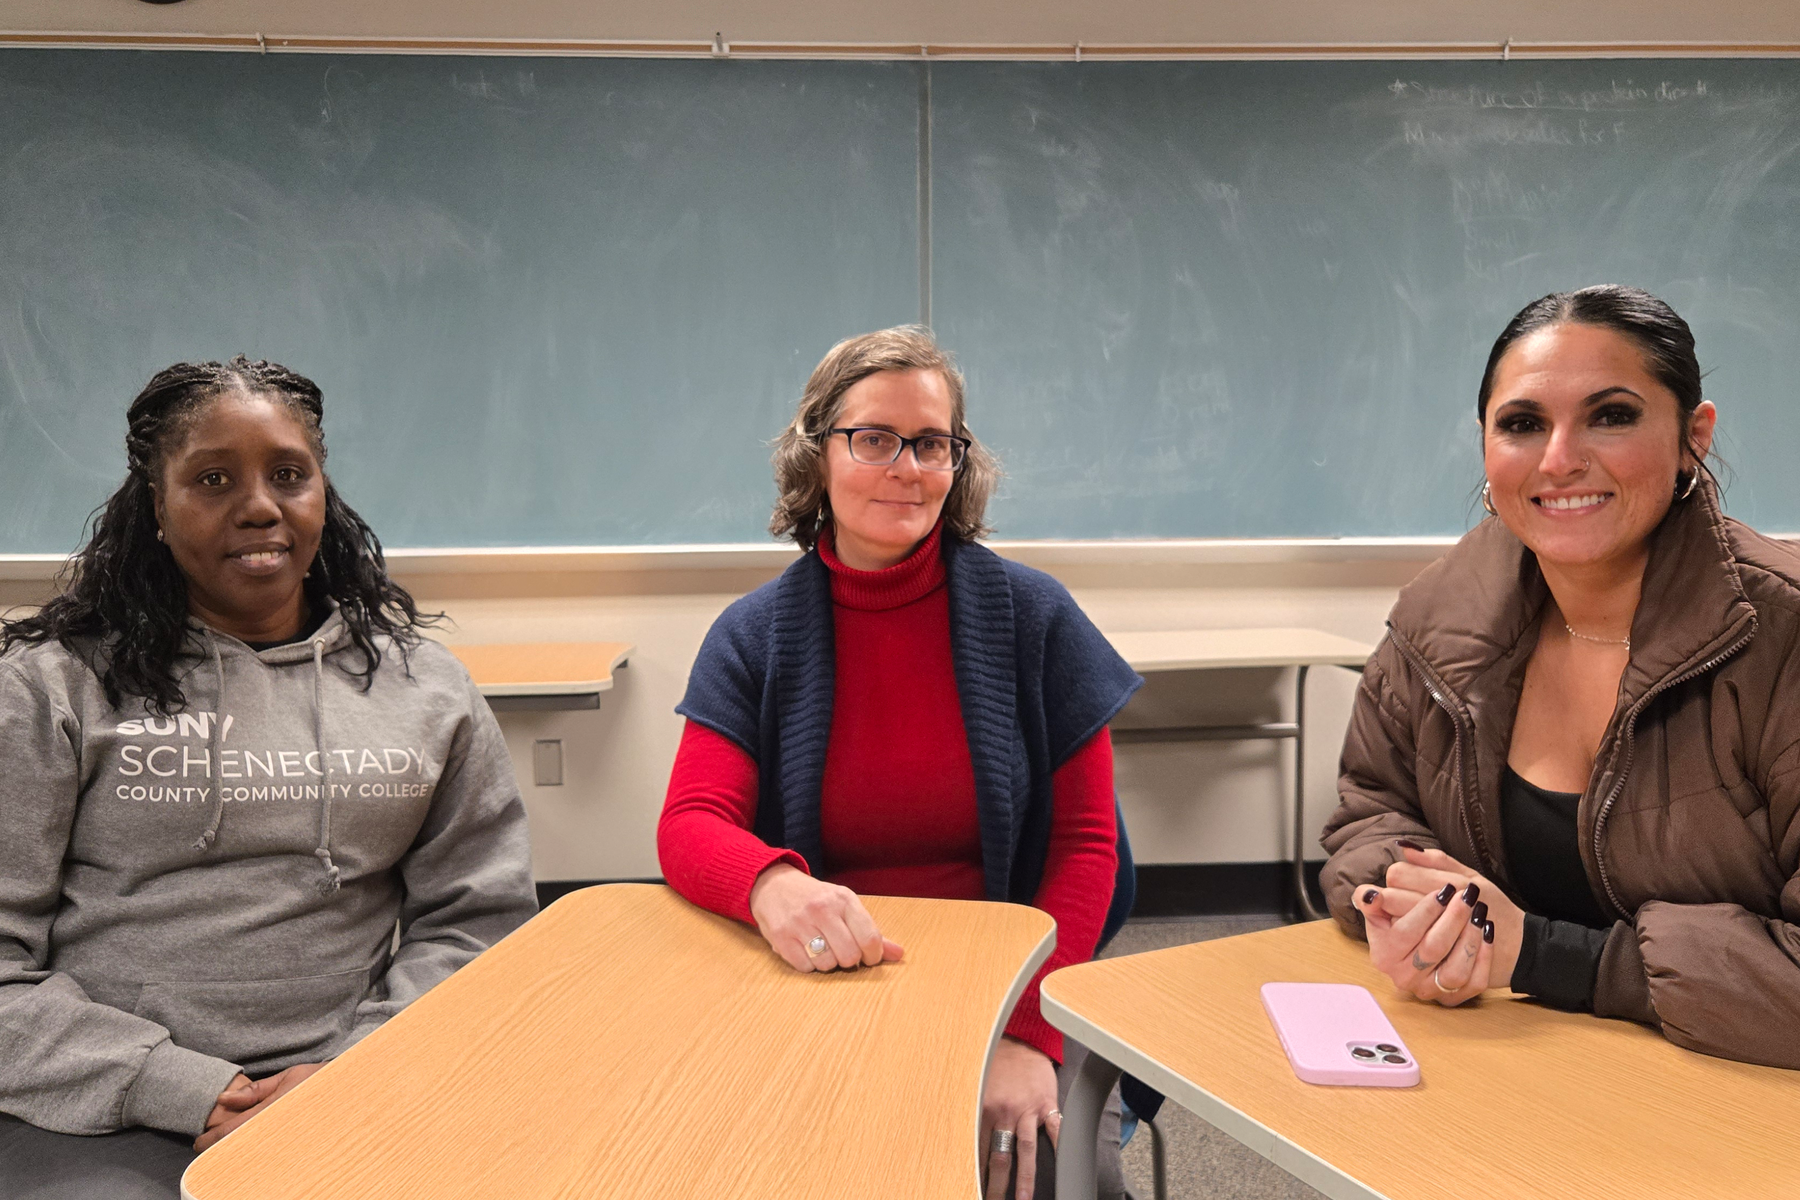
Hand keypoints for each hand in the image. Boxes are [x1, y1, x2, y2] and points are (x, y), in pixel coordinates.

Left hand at [193, 1063, 324, 1150]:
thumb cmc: (318, 1079)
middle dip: (219, 1147)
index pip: (234, 1129)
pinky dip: (252, 1149)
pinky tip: (245, 1150)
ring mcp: (287, 1136)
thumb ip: (255, 1090)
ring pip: (252, 1149)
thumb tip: (223, 1099)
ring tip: (220, 1149)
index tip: (199, 1142)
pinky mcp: (295, 1142)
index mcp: (273, 1108)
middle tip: (205, 1148)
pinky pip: (267, 1149)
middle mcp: (278, 1125)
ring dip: (234, 1149)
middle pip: (239, 1143)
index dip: (212, 1138)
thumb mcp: (287, 1076)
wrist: (349, 1090)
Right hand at [747, 863, 903, 972]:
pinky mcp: (780, 937)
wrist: (773, 886)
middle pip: (849, 956)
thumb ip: (870, 931)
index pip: (870, 938)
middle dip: (850, 961)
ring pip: (827, 965)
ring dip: (828, 964)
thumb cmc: (815, 898)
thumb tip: (899, 955)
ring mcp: (799, 923)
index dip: (873, 956)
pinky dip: (809, 965)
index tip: (868, 957)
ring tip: (823, 949)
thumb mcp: (845, 905)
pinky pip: (805, 968)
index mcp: (843, 900)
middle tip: (844, 953)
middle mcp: (822, 910)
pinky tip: (806, 950)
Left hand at [980, 1035, 1059, 1199]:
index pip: (978, 1150)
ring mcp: (1027, 1110)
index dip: (977, 1173)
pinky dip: (1059, 1149)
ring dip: (1024, 1179)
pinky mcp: (1047, 1105)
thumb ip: (977, 1116)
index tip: (975, 1188)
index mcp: (983, 1110)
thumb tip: (969, 1147)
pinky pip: (1055, 1131)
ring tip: (1024, 1199)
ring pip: (1025, 1151)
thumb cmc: (998, 1065)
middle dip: (997, 1185)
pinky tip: (1062, 1166)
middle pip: (1000, 1157)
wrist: (1021, 1041)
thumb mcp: (978, 1088)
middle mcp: (1003, 1112)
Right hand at [1353, 873, 1493, 1006]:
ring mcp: (1429, 990)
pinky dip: (1484, 955)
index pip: (1405, 932)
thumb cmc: (1410, 921)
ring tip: (1479, 911)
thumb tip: (1371, 896)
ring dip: (1470, 937)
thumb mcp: (1386, 908)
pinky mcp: (1453, 999)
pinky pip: (1474, 981)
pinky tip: (1487, 931)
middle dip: (1453, 918)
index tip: (1444, 890)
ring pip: (1455, 969)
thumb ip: (1372, 899)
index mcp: (1384, 955)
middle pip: (1433, 948)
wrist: (1437, 944)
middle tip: (1467, 895)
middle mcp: (1403, 977)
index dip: (1426, 910)